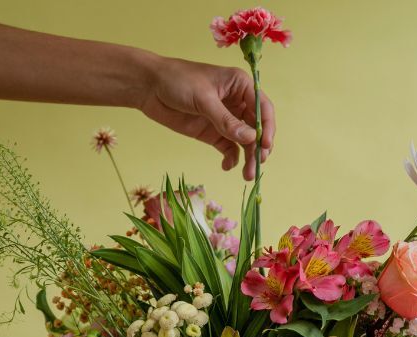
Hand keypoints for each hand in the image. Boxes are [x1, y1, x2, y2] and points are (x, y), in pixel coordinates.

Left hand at [138, 56, 274, 180]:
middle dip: (259, 147)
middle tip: (257, 165)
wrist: (149, 87)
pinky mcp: (212, 133)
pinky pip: (229, 148)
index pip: (263, 108)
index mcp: (240, 86)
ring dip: (248, 158)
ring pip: (244, 141)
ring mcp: (225, 119)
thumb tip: (250, 138)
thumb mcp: (203, 98)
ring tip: (247, 175)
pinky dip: (231, 159)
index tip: (265, 145)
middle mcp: (237, 103)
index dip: (267, 127)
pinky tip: (227, 167)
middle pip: (257, 128)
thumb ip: (226, 120)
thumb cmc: (177, 80)